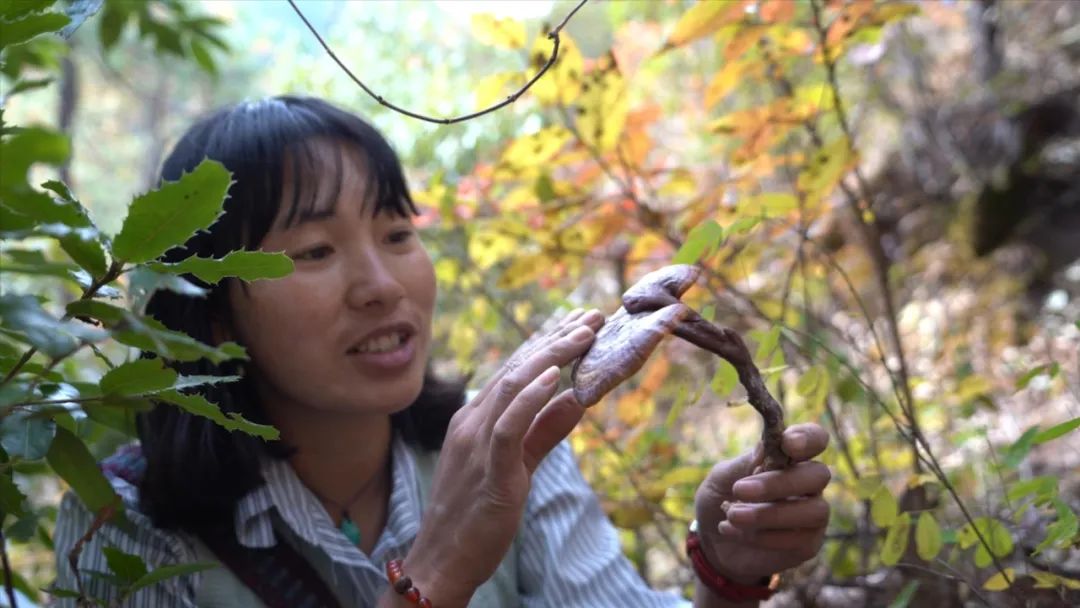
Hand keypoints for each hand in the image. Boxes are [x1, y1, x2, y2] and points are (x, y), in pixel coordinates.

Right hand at [402, 308, 603, 606]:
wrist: (442, 563)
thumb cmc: (477, 517)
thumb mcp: (519, 465)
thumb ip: (544, 432)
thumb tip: (576, 399)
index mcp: (476, 420)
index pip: (515, 370)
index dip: (548, 343)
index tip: (579, 322)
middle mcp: (472, 423)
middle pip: (517, 369)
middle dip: (557, 339)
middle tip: (592, 315)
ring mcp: (476, 445)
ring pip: (513, 387)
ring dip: (551, 357)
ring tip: (583, 334)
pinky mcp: (488, 471)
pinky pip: (508, 427)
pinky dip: (530, 398)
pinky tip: (555, 378)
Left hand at [693, 423, 830, 585]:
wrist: (710, 541)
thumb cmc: (720, 498)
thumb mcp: (722, 477)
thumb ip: (744, 463)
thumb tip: (765, 447)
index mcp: (790, 458)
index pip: (815, 439)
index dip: (808, 438)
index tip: (788, 443)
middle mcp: (808, 485)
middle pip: (818, 475)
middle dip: (779, 483)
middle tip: (739, 490)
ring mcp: (812, 516)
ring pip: (814, 511)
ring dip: (769, 514)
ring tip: (731, 515)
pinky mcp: (807, 545)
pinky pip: (800, 540)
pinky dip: (763, 536)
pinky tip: (733, 532)